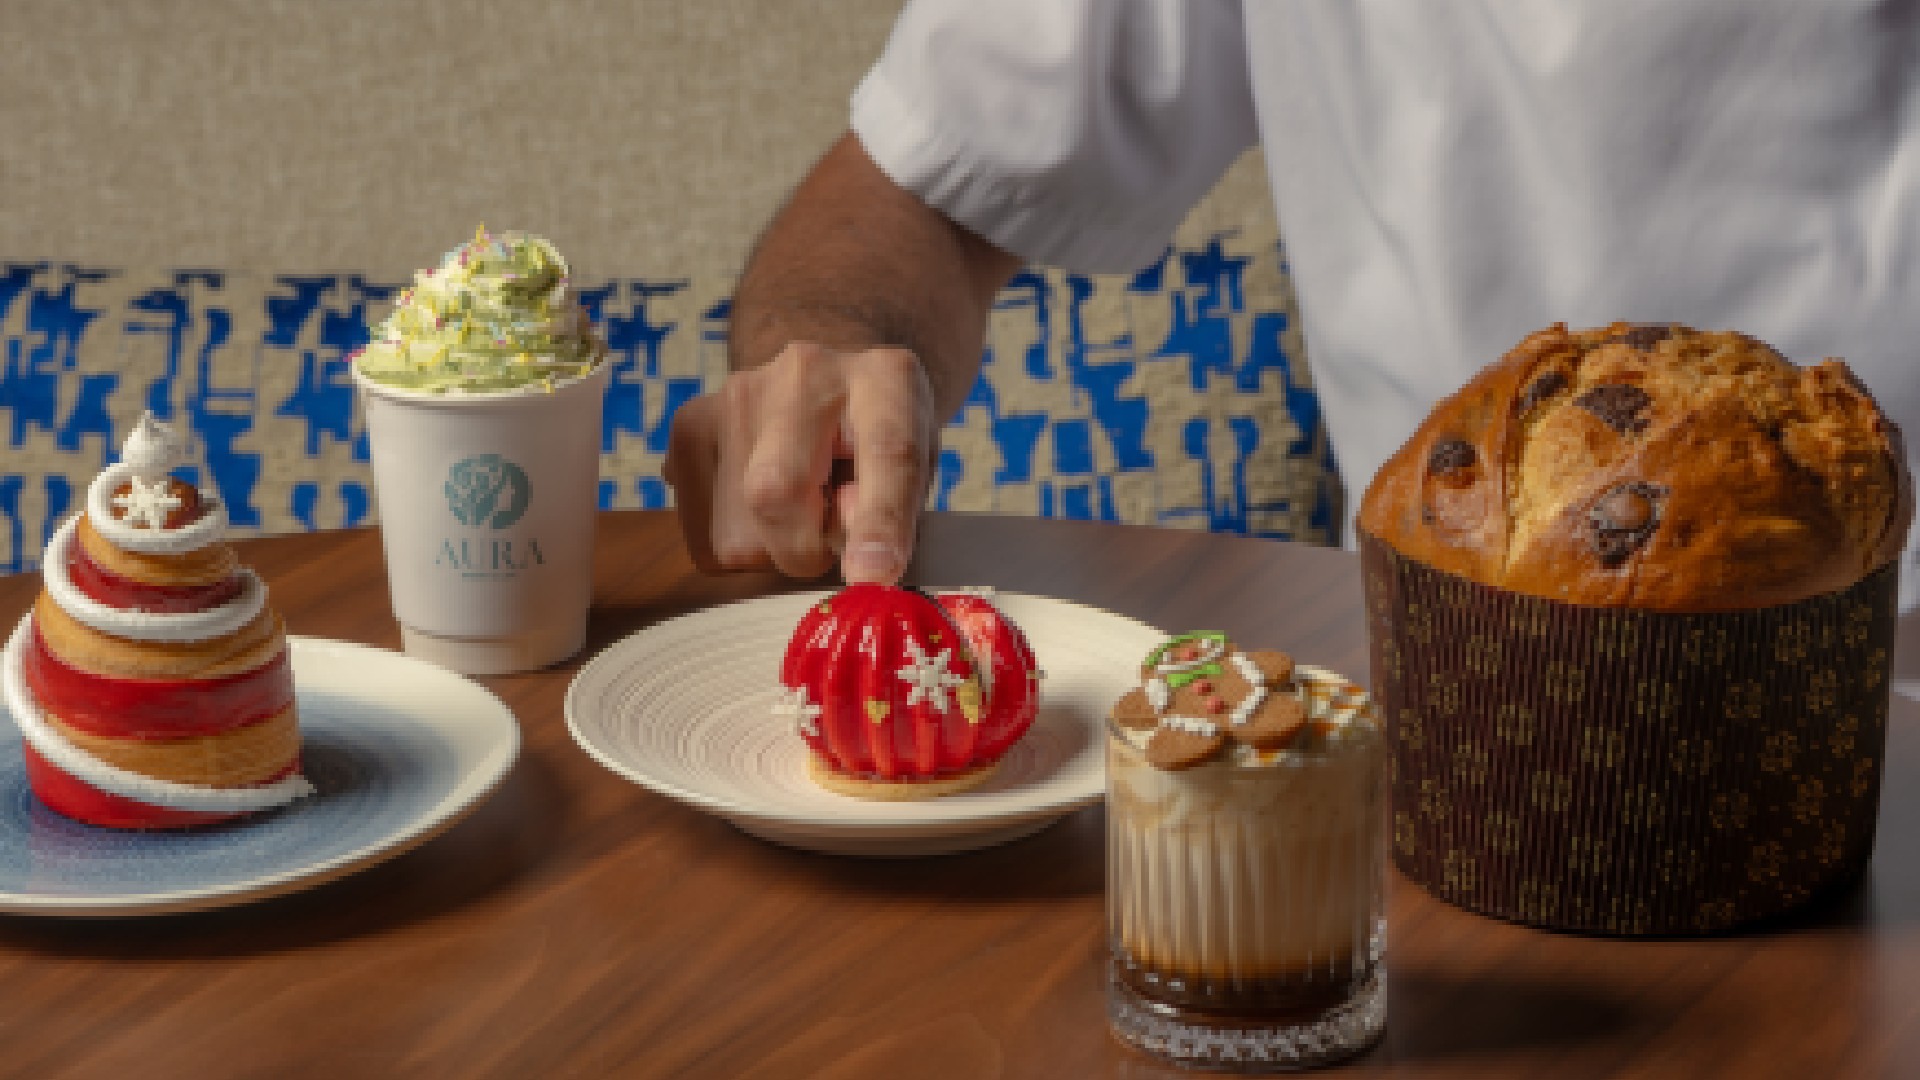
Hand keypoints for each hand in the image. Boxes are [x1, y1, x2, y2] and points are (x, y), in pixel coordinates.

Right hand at [664, 342, 938, 582]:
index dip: (879, 522)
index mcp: (887, 379)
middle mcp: (807, 372)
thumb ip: (895, 513)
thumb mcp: (915, 474)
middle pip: (776, 490)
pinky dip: (739, 545)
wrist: (828, 384)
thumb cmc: (878, 441)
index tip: (871, 575)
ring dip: (770, 551)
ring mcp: (739, 393)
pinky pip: (704, 538)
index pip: (886, 453)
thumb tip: (860, 563)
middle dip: (801, 549)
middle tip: (823, 546)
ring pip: (735, 534)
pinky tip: (760, 509)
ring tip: (797, 513)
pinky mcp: (691, 424)